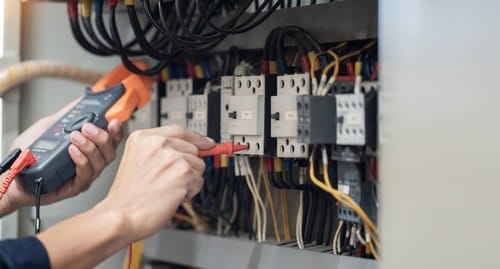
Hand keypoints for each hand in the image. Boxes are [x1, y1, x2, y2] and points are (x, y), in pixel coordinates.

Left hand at [1, 99, 123, 215]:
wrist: (12, 172)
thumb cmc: (29, 154)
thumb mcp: (49, 127)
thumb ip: (67, 115)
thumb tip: (81, 100)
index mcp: (89, 149)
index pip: (111, 140)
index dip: (116, 131)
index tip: (114, 121)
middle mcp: (90, 163)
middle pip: (110, 152)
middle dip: (103, 137)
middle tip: (88, 127)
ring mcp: (84, 176)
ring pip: (100, 163)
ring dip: (90, 147)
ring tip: (75, 137)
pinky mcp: (74, 188)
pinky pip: (85, 175)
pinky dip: (81, 161)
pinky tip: (72, 151)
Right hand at [97, 125, 214, 241]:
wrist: (121, 216)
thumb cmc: (128, 196)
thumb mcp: (137, 160)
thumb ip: (162, 150)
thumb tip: (194, 148)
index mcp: (143, 138)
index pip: (179, 131)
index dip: (196, 138)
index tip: (206, 142)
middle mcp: (157, 143)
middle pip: (192, 149)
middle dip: (187, 166)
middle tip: (167, 180)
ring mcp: (171, 157)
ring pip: (198, 165)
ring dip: (188, 180)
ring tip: (167, 188)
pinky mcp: (183, 173)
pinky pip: (199, 181)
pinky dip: (190, 192)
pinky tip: (172, 195)